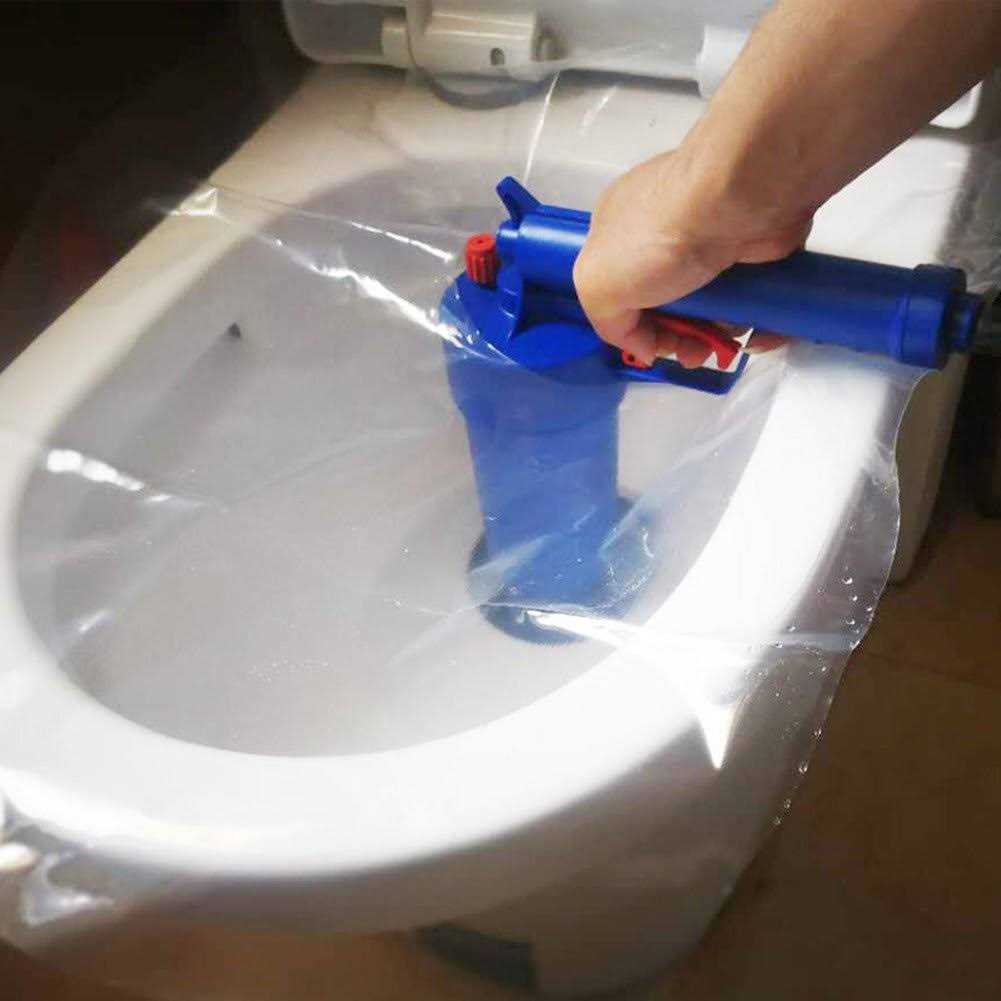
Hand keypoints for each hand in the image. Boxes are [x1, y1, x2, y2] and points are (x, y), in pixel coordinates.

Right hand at [573, 149, 810, 366]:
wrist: (734, 204)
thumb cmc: (661, 233)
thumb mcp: (598, 287)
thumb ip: (608, 324)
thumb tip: (644, 347)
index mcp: (617, 233)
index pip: (619, 291)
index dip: (634, 327)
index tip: (651, 347)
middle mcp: (663, 231)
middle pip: (667, 303)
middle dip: (679, 338)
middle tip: (692, 352)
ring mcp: (709, 238)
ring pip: (711, 305)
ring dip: (716, 334)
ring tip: (723, 344)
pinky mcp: (751, 248)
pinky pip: (751, 295)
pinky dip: (754, 320)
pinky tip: (754, 332)